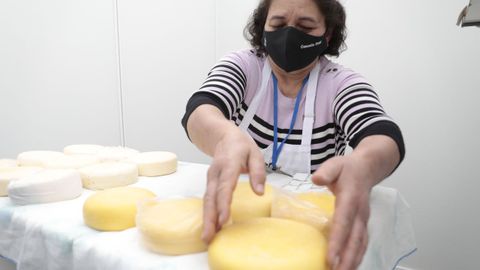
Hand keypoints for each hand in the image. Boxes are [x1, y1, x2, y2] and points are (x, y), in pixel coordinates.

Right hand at [202, 127, 265, 242]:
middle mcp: (216, 173)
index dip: (224, 203)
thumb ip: (258, 171)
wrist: (222, 136)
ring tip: (207, 237)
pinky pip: (208, 200)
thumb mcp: (255, 153)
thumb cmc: (240, 145)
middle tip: (209, 236)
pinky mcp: (210, 184)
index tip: (223, 218)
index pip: (225, 185)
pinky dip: (208, 214)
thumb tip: (259, 192)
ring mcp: (211, 179)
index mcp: (228, 164)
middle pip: (211, 197)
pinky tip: (211, 228)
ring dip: (207, 219)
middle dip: (210, 217)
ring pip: (207, 200)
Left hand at [312, 155, 373, 269]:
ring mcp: (364, 220)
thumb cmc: (347, 168)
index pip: (343, 223)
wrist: (367, 168)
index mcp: (351, 199)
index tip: (330, 258)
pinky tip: (349, 266)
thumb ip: (326, 171)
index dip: (337, 241)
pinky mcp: (363, 224)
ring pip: (360, 244)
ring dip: (352, 261)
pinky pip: (362, 243)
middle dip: (346, 259)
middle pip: (354, 240)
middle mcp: (359, 213)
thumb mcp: (335, 164)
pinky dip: (356, 257)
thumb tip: (315, 179)